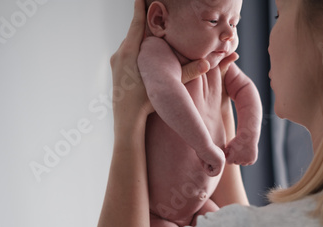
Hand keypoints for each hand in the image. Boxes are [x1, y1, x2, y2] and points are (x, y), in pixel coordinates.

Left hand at [109, 0, 209, 137]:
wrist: (126, 120)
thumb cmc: (146, 103)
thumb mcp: (168, 85)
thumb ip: (186, 72)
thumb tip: (207, 63)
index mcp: (130, 52)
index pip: (137, 24)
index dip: (140, 9)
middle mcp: (120, 54)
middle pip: (134, 34)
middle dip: (144, 26)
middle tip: (155, 18)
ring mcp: (116, 63)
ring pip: (130, 45)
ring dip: (141, 41)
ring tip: (153, 39)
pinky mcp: (115, 71)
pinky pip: (127, 55)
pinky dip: (136, 52)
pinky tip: (145, 58)